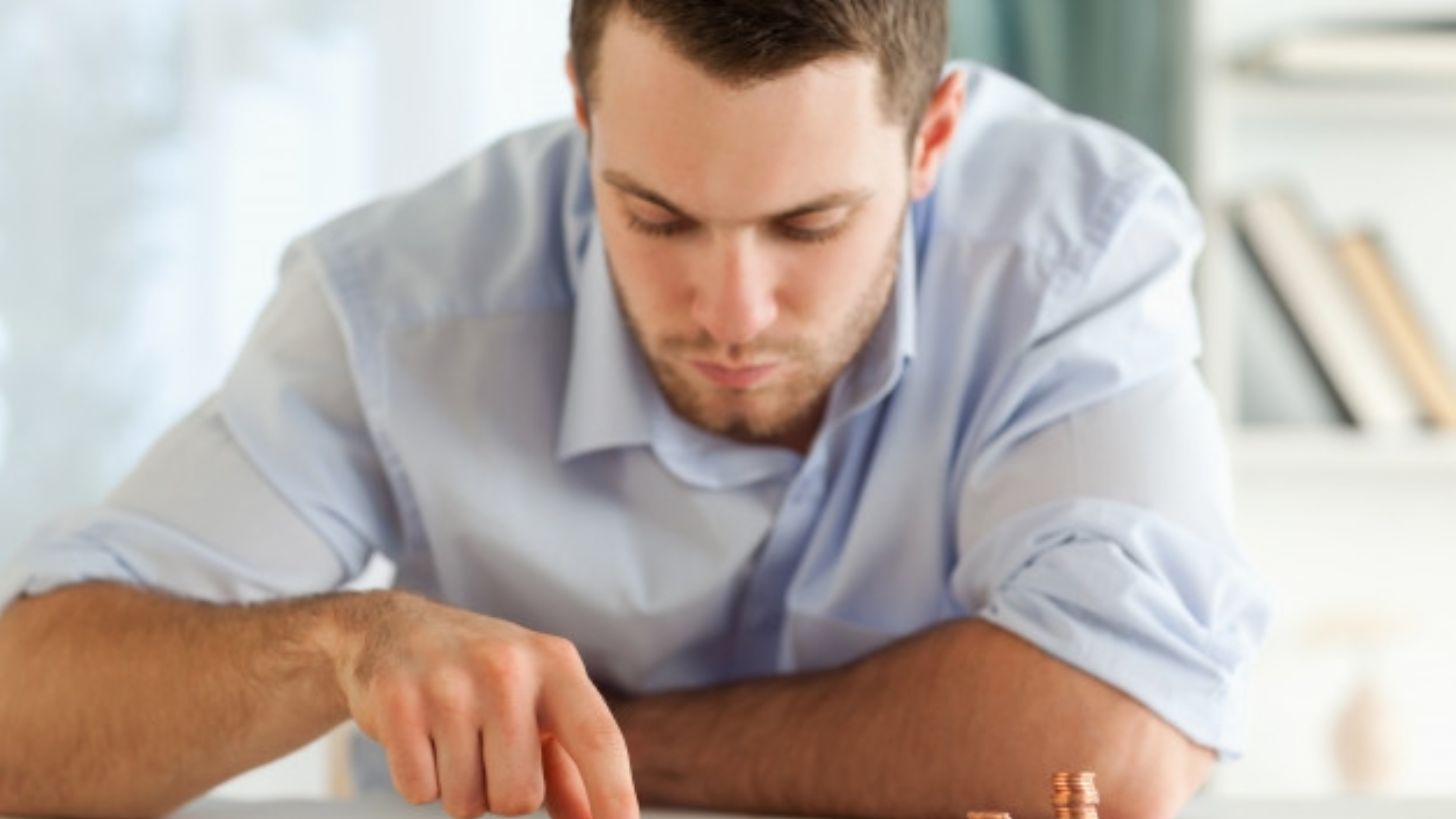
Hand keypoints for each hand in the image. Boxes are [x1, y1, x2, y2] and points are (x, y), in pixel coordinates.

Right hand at [328, 592, 638, 818]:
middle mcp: (507, 667)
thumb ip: (571, 767)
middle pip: (520, 797)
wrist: (393, 627)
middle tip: (485, 752)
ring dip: (458, 788)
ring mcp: (449, 682)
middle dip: (502, 794)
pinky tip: (417, 735)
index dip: (615, 796)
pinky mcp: (396, 700)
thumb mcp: (539, 703)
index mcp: (556, 663)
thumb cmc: (483, 679)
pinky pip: (418, 790)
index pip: (599, 740)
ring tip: (449, 737)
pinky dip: (418, 780)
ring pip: (466, 803)